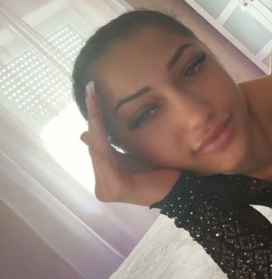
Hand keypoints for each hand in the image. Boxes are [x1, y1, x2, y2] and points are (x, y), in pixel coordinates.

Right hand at [82, 83, 179, 205]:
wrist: (182, 187)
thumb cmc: (161, 170)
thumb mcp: (132, 154)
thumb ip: (111, 146)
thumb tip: (84, 134)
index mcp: (107, 179)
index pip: (98, 146)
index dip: (93, 121)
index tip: (90, 97)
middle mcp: (103, 186)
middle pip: (96, 146)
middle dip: (93, 116)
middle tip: (90, 89)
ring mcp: (107, 189)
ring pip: (99, 148)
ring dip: (96, 120)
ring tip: (93, 97)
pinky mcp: (115, 187)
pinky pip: (106, 155)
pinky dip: (102, 133)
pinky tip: (98, 115)